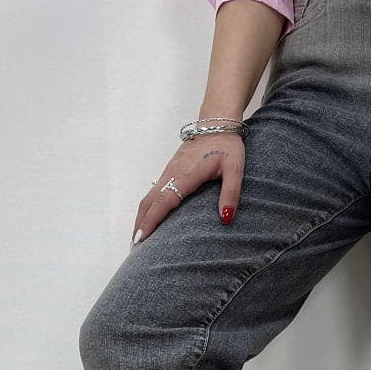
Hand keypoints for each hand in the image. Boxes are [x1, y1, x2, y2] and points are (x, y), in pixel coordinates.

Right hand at [132, 130, 244, 244]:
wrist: (217, 123)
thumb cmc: (227, 146)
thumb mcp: (235, 169)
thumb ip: (231, 193)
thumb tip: (226, 218)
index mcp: (185, 175)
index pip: (163, 201)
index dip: (151, 220)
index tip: (140, 238)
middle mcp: (171, 173)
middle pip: (148, 201)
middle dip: (140, 224)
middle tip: (135, 247)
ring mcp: (168, 171)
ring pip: (148, 197)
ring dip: (141, 216)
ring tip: (138, 238)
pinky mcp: (169, 171)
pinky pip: (153, 192)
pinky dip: (147, 207)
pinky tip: (148, 219)